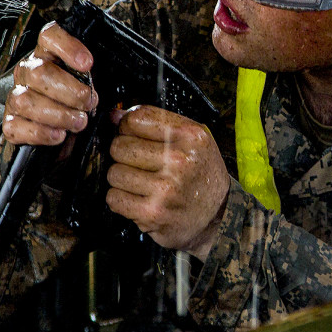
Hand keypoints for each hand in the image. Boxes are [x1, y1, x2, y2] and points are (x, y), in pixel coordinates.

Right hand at [2, 22, 98, 145]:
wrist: (62, 129)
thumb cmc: (76, 101)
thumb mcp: (88, 83)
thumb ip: (90, 78)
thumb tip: (91, 80)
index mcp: (47, 54)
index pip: (49, 36)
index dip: (67, 47)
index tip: (87, 64)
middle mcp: (28, 71)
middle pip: (39, 73)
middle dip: (70, 92)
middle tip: (89, 104)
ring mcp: (16, 96)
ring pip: (26, 101)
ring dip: (58, 115)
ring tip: (78, 122)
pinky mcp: (11, 122)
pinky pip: (16, 127)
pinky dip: (40, 133)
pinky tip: (58, 135)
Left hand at [106, 105, 228, 260]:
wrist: (219, 215)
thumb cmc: (201, 173)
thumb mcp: (190, 139)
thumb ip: (154, 123)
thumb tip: (113, 116)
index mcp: (190, 136)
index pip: (136, 119)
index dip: (126, 126)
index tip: (131, 135)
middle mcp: (179, 161)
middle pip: (120, 146)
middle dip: (123, 154)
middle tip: (137, 162)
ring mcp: (165, 189)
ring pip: (114, 173)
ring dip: (122, 179)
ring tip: (140, 182)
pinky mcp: (153, 213)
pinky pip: (114, 198)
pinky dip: (121, 199)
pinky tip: (137, 198)